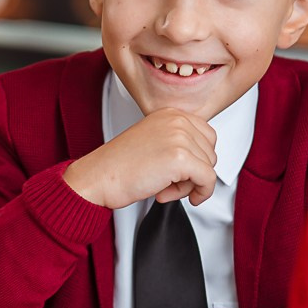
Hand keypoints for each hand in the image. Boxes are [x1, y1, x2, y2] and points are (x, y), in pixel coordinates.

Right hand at [64, 109, 217, 208]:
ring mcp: (179, 137)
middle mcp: (176, 120)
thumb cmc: (118, 165)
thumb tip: (202, 158)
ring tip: (162, 185)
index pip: (207, 135)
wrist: (97, 177)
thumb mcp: (152, 141)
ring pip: (209, 168)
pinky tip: (169, 194)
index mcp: (170, 113)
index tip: (181, 170)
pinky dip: (198, 194)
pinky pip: (208, 181)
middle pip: (210, 152)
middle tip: (167, 180)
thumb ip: (177, 142)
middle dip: (192, 172)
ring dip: (188, 184)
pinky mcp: (180, 158)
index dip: (196, 158)